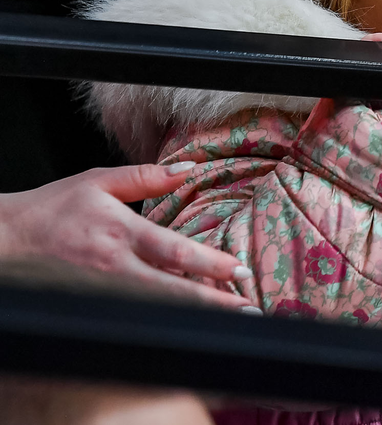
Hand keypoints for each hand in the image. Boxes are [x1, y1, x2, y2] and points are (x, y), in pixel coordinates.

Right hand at [0, 163, 255, 309]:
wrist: (5, 240)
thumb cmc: (53, 209)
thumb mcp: (98, 181)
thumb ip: (146, 177)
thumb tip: (188, 169)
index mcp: (121, 233)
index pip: (174, 252)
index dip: (211, 264)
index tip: (240, 270)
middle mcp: (114, 267)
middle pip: (172, 290)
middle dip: (213, 302)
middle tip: (247, 307)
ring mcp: (103, 291)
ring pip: (156, 308)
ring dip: (193, 314)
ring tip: (229, 317)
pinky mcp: (93, 305)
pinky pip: (135, 315)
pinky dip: (164, 319)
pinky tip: (188, 321)